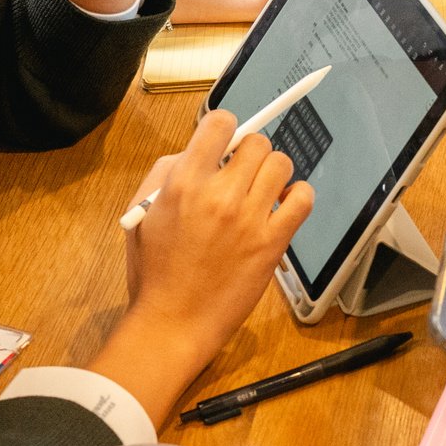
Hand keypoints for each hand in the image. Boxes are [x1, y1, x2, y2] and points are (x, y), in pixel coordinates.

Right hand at [94, 107, 315, 421]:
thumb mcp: (142, 213)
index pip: (220, 123)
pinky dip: (297, 196)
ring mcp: (250, 218)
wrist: (173, 323)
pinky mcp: (273, 242)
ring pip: (281, 165)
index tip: (225, 144)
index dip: (225, 128)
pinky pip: (303, 199)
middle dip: (249, 154)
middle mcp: (220, 194)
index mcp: (184, 182)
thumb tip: (200, 151)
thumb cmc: (154, 272)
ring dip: (272, 174)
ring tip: (260, 192)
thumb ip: (167, 173)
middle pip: (257, 143)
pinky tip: (282, 206)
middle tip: (241, 174)